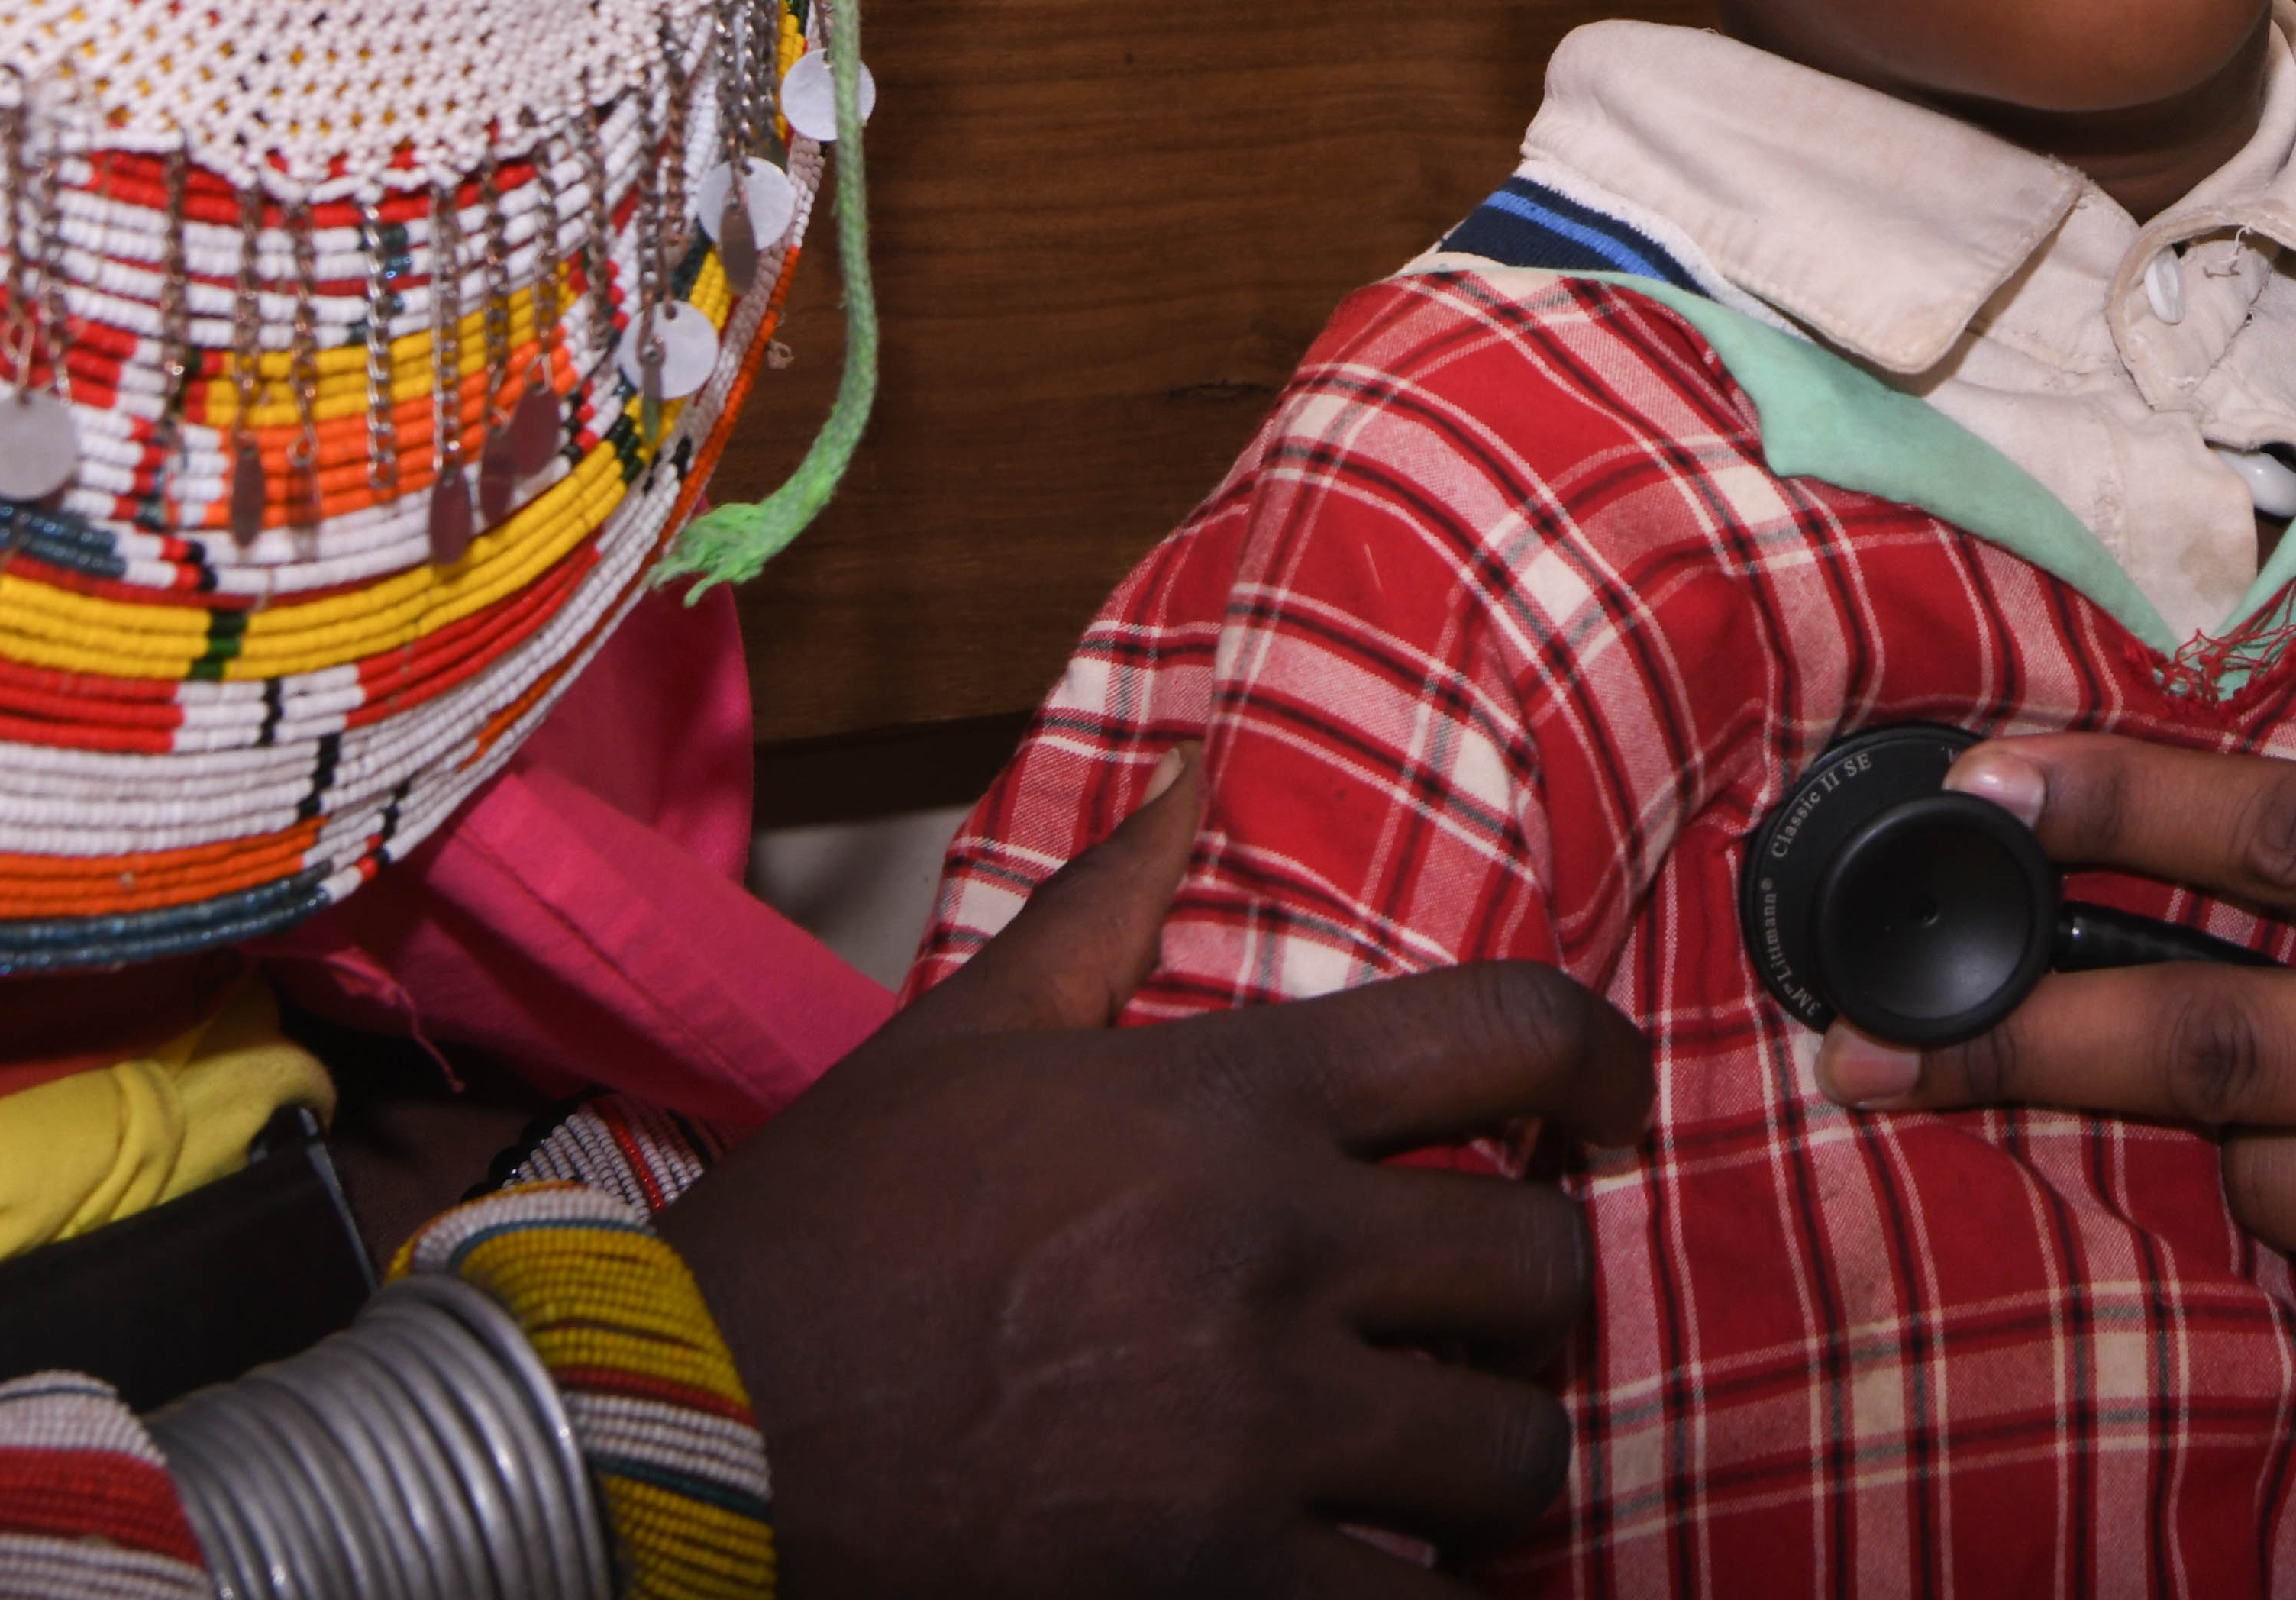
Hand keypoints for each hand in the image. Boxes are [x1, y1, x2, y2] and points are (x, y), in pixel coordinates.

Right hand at [663, 756, 1656, 1595]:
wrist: (682, 1436)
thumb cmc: (821, 1240)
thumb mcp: (961, 1038)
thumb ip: (1104, 912)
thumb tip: (1186, 777)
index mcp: (1227, 1102)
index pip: (1509, 1031)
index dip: (1603, 1061)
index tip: (1613, 1104)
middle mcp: (1272, 1253)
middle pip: (1538, 1265)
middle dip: (1529, 1303)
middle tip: (1477, 1328)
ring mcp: (1252, 1431)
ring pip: (1507, 1455)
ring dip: (1486, 1466)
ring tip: (1433, 1472)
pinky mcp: (1214, 1584)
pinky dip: (1414, 1599)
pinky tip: (1372, 1578)